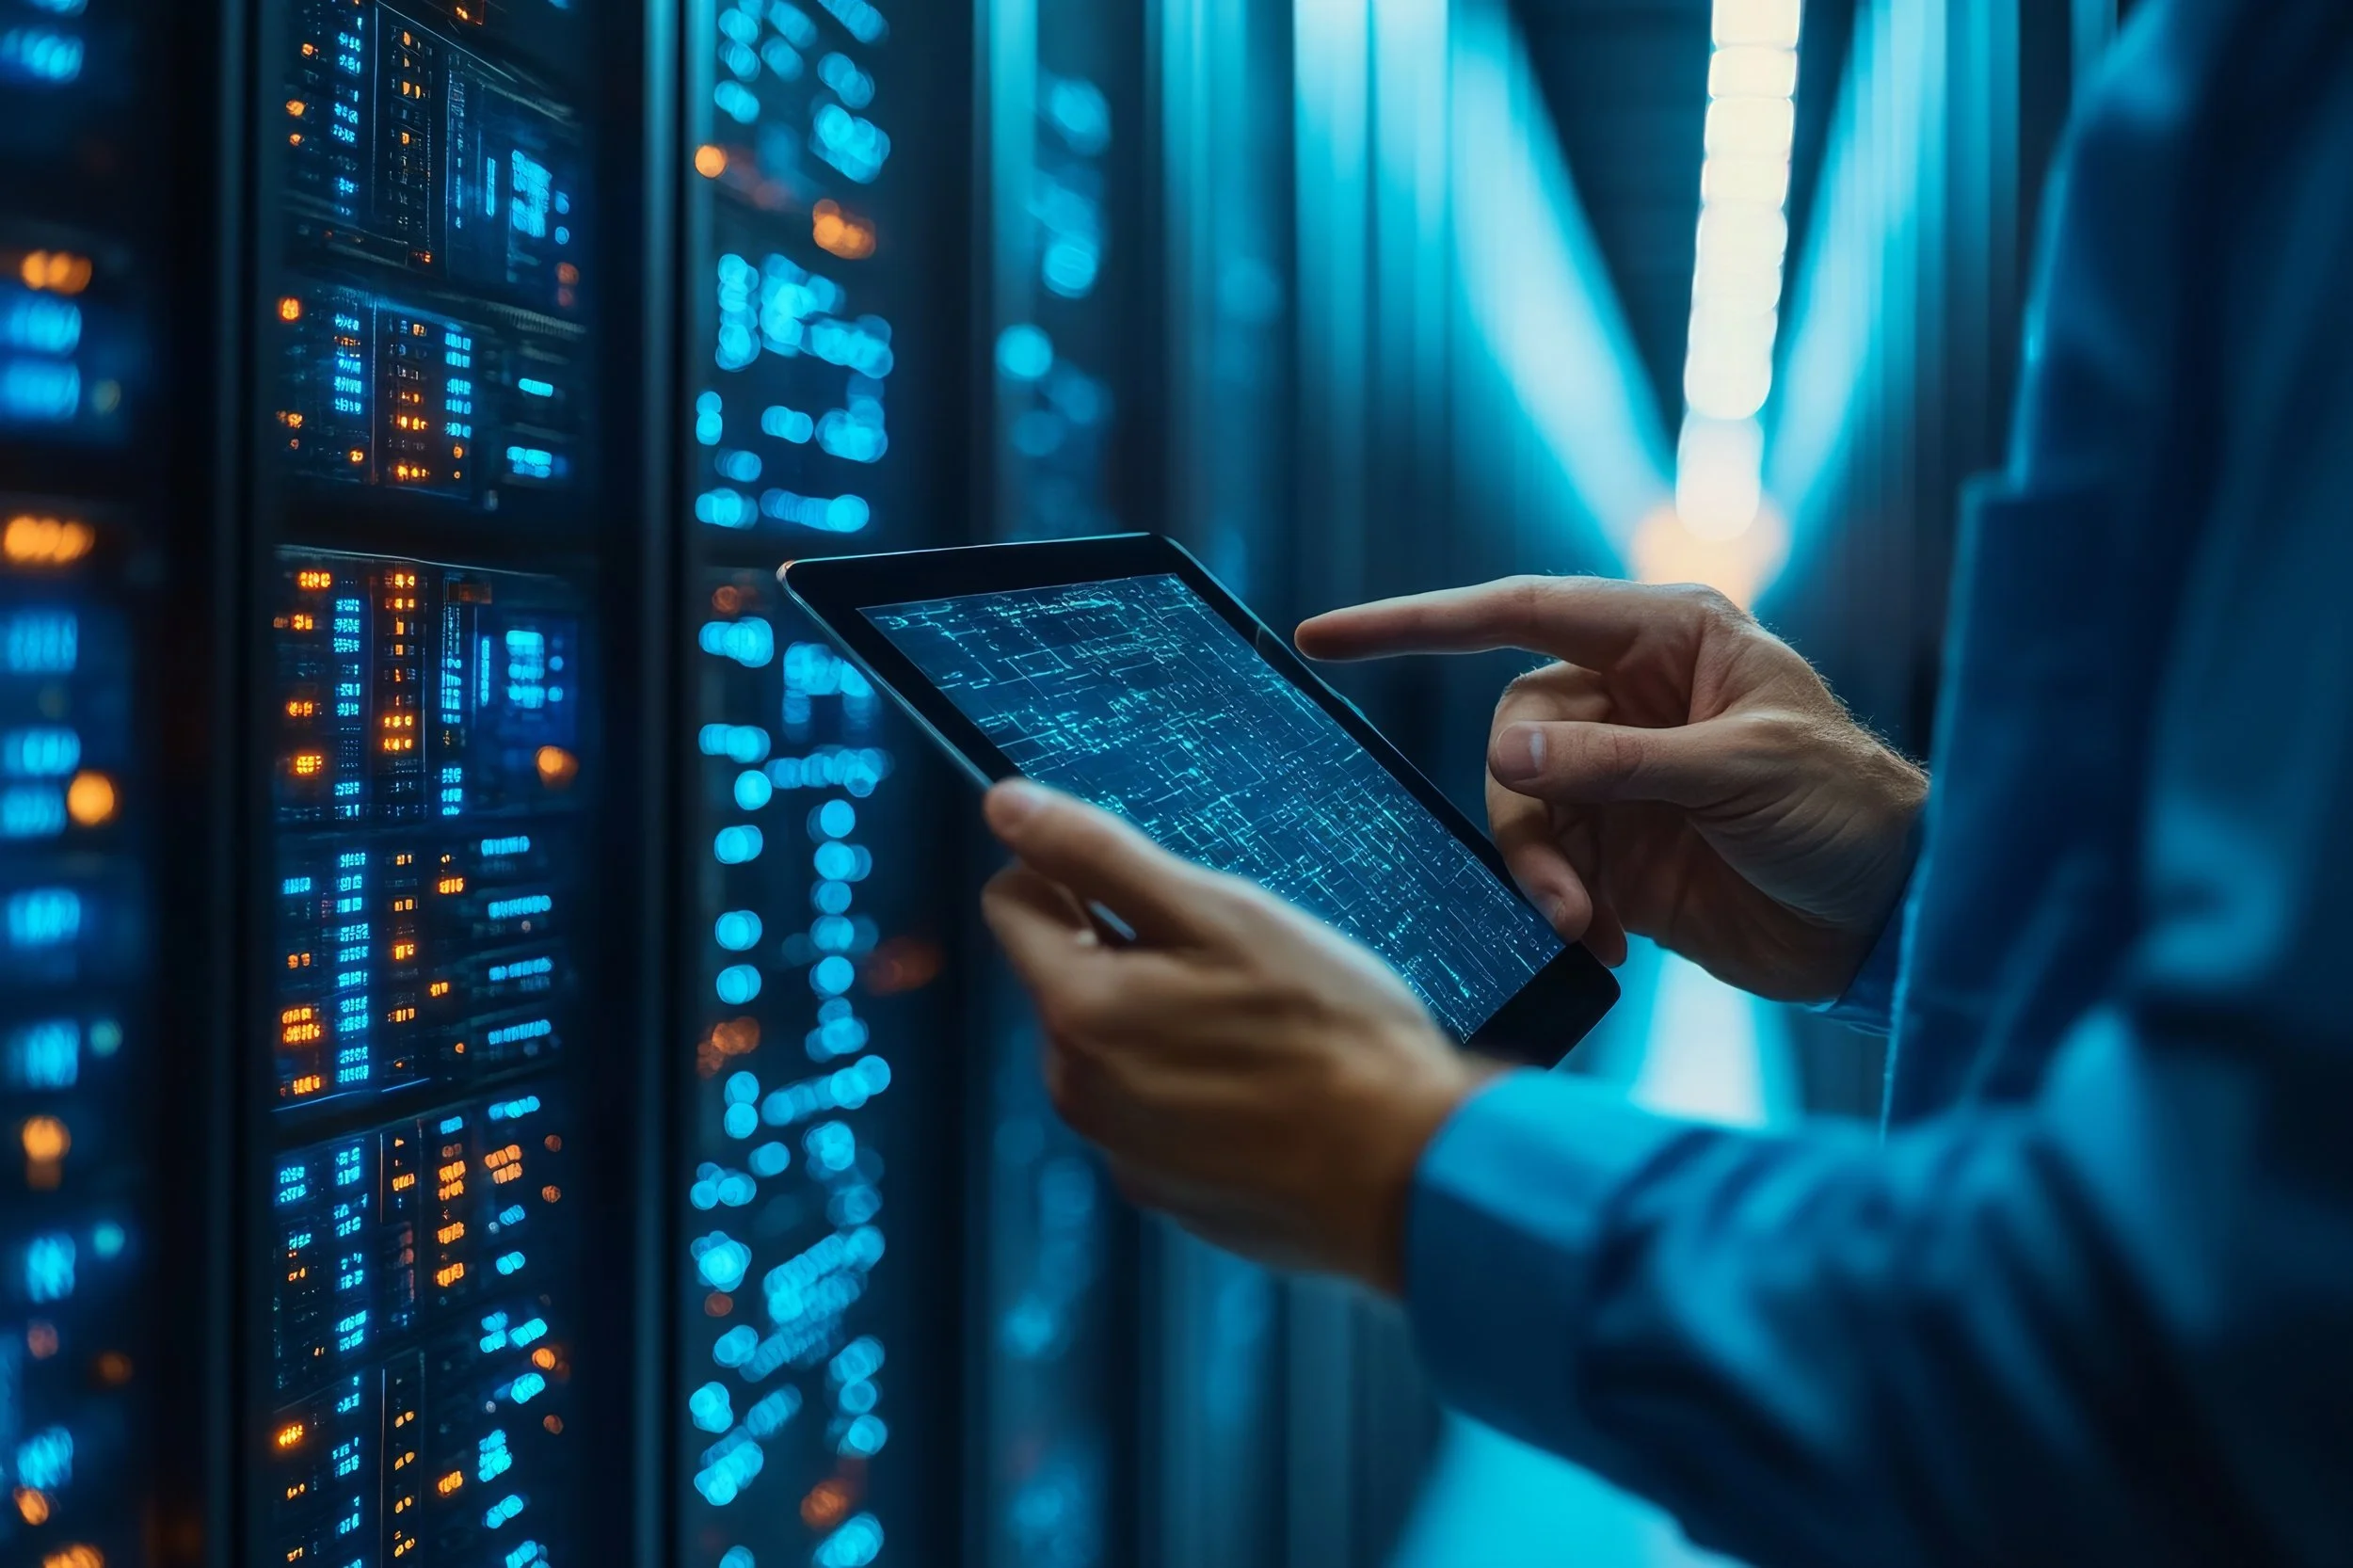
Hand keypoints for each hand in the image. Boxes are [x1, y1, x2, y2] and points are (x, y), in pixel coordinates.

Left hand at [979, 778, 1486, 1292]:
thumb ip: (1102, 856)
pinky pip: (1150, 1108)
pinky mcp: (1165, 1189)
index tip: (1149, 883)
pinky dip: (1193, 1085)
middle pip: (1066, 976)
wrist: (1409, 1173)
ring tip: (1262, 1027)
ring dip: (1164, 1018)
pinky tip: (1268, 1087)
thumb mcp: (1220, 915)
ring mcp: (1120, 1149)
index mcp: (1080, 1011)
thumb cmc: (1329, 1035)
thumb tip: (1007, 805)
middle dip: (1130, 950)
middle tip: (1232, 960)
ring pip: (1113, 1042)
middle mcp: (1077, 1089)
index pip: (1012, 902)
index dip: (1072, 872)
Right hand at [1296, 577, 1926, 1003]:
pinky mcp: (1617, 857)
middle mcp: (1630, 702)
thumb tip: (1505, 753)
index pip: (1520, 613)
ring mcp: (1619, 781)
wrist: (1894, 921)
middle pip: (1515, 734)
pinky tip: (1600, 948)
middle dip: (1524, 809)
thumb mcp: (1742, 772)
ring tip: (1583, 925)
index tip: (1324, 636)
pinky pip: (1548, 873)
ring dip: (1541, 871)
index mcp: (1667, 642)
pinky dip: (1559, 912)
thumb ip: (1619, 762)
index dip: (1418, 622)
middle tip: (1562, 884)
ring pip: (1522, 810)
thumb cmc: (1848, 810)